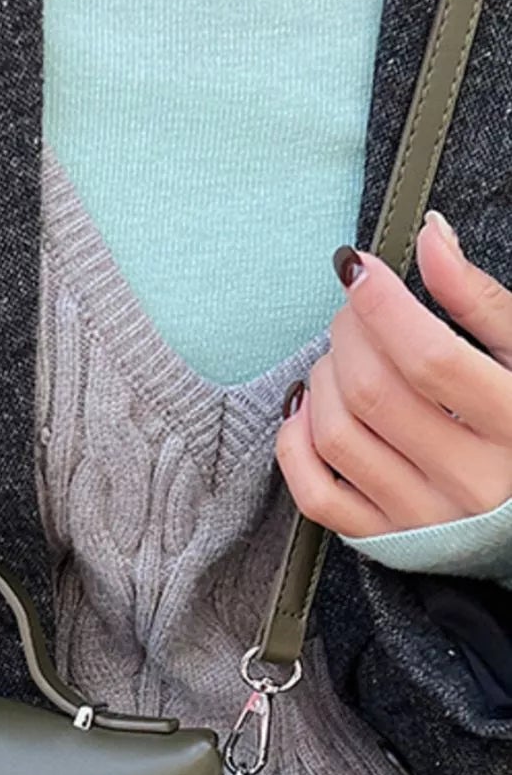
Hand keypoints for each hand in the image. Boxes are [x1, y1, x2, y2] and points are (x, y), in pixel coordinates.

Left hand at [276, 210, 511, 537]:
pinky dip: (295, 443)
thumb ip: (478, 299)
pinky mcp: (383, 540)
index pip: (430, 359)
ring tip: (341, 357)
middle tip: (355, 312)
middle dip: (348, 334)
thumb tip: (430, 234)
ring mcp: (420, 516)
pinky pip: (314, 493)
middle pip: (374, 392)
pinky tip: (309, 409)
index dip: (383, 305)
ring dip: (321, 379)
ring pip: (337, 435)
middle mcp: (466, 478)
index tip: (358, 267)